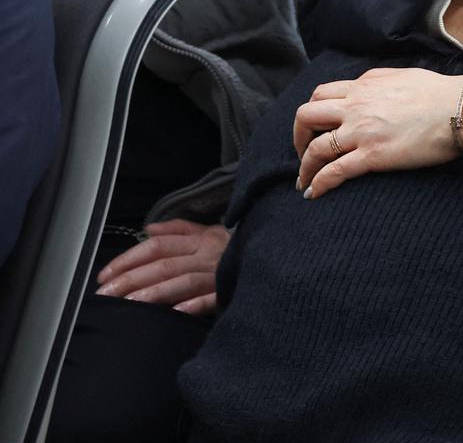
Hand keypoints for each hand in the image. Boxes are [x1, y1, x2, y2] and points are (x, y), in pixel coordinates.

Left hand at [95, 220, 229, 313]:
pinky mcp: (233, 290)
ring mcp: (220, 273)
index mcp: (201, 240)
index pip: (158, 246)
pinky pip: (213, 297)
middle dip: (131, 279)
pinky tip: (177, 311)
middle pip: (164, 264)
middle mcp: (208, 255)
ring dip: (154, 293)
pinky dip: (195, 303)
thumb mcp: (212, 233)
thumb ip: (180, 230)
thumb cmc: (238, 249)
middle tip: (105, 295)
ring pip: (182, 281)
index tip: (105, 275)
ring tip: (129, 304)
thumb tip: (148, 229)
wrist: (278, 257)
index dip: (129, 259)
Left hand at [292, 67, 462, 198]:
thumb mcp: (402, 76)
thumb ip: (379, 82)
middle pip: (306, 115)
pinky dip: (318, 184)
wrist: (460, 110)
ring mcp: (362, 132)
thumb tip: (368, 89)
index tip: (315, 127)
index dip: (312, 112)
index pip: (322, 93)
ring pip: (314, 147)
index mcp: (364, 85)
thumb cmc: (440, 93)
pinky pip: (334, 171)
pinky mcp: (372, 156)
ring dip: (304, 166)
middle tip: (304, 150)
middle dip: (298, 135)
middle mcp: (356, 106)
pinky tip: (313, 193)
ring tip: (304, 179)